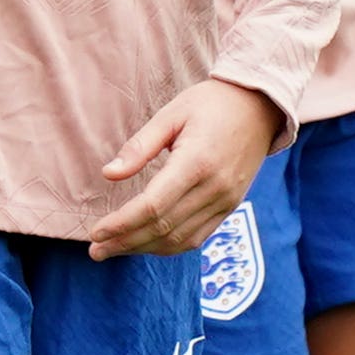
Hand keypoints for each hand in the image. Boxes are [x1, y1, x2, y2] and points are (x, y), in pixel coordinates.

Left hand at [90, 78, 288, 258]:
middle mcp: (214, 188)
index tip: (95, 231)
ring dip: (143, 249)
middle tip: (95, 250)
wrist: (259, 107)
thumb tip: (109, 174)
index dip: (121, 224)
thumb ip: (139, 146)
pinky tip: (145, 245)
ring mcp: (225, 201)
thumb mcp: (171, 114)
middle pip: (163, 228)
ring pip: (179, 239)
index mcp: (196, 162)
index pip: (152, 206)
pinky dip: (169, 246)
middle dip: (125, 243)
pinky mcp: (230, 207)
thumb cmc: (210, 104)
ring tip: (113, 250)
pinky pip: (197, 237)